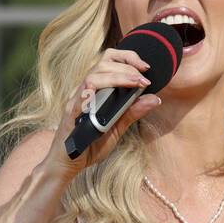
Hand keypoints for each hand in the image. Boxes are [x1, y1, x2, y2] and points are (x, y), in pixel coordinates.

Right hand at [41, 48, 162, 179]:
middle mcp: (84, 91)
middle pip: (102, 63)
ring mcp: (76, 101)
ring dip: (117, 77)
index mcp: (95, 90)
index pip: (108, 62)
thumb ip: (133, 112)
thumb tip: (155, 98)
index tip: (146, 67)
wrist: (68, 164)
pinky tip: (110, 93)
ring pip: (93, 76)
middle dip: (127, 65)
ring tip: (136, 83)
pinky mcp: (70, 113)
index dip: (127, 58)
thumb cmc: (90, 144)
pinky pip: (80, 97)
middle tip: (144, 78)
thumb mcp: (117, 128)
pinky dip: (96, 92)